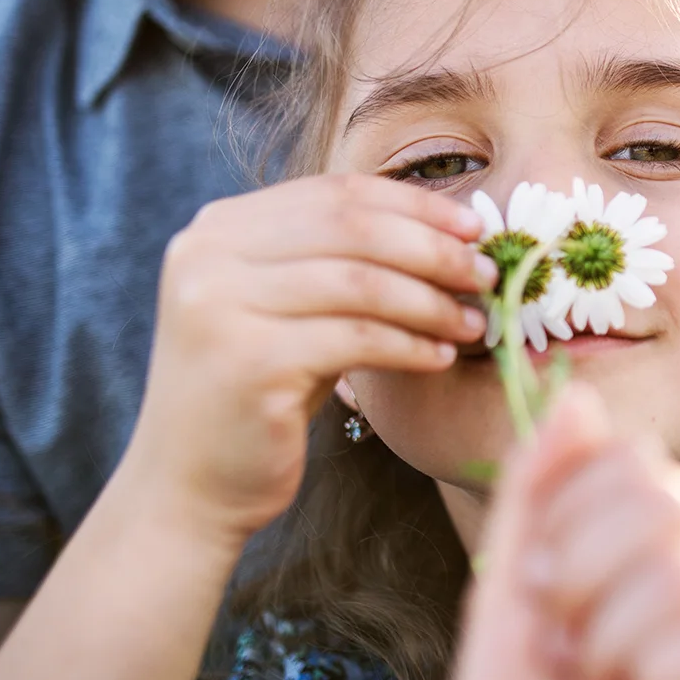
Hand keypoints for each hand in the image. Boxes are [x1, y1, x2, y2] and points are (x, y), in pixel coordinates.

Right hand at [117, 173, 493, 545]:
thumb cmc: (262, 392)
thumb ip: (343, 260)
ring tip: (474, 323)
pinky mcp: (248, 361)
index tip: (474, 226)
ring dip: (431, 301)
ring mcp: (221, 306)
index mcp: (219, 227)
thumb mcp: (295, 309)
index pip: (336, 192)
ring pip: (362, 283)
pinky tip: (440, 358)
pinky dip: (410, 345)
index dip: (415, 205)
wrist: (192, 487)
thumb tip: (452, 228)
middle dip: (433, 249)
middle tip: (487, 274)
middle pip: (353, 228)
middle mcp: (208, 255)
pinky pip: (357, 338)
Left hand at [444, 389, 679, 679]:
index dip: (568, 517)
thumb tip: (578, 392)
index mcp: (668, 561)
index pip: (639, 462)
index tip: (537, 600)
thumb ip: (542, 501)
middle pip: (666, 497)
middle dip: (579, 580)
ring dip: (603, 649)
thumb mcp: (512, 612)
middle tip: (562, 662)